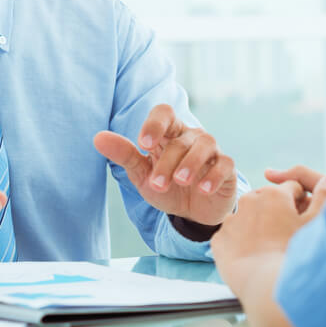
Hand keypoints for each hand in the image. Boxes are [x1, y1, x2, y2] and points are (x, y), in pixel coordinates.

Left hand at [93, 104, 237, 225]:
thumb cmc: (166, 186)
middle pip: (180, 138)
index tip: (143, 144)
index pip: (164, 113)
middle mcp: (191, 137)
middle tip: (157, 183)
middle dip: (166, 162)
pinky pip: (225, 164)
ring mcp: (212, 151)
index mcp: (169, 133)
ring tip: (179, 181)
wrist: (192, 213)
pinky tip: (203, 189)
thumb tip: (97, 138)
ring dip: (190, 163)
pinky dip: (214, 175)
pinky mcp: (228, 169)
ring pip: (205, 145)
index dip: (154, 124)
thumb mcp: (142, 174)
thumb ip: (124, 155)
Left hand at [210, 169, 325, 297]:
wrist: (265, 285)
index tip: (303, 217)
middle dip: (277, 211)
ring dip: (258, 225)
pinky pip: (233, 236)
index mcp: (274, 194)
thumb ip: (325, 196)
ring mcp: (231, 220)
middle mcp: (248, 201)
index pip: (293, 188)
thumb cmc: (295, 254)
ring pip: (248, 217)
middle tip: (286, 234)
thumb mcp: (317, 223)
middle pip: (267, 200)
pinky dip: (241, 242)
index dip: (301, 202)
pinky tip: (253, 256)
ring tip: (269, 247)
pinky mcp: (219, 239)